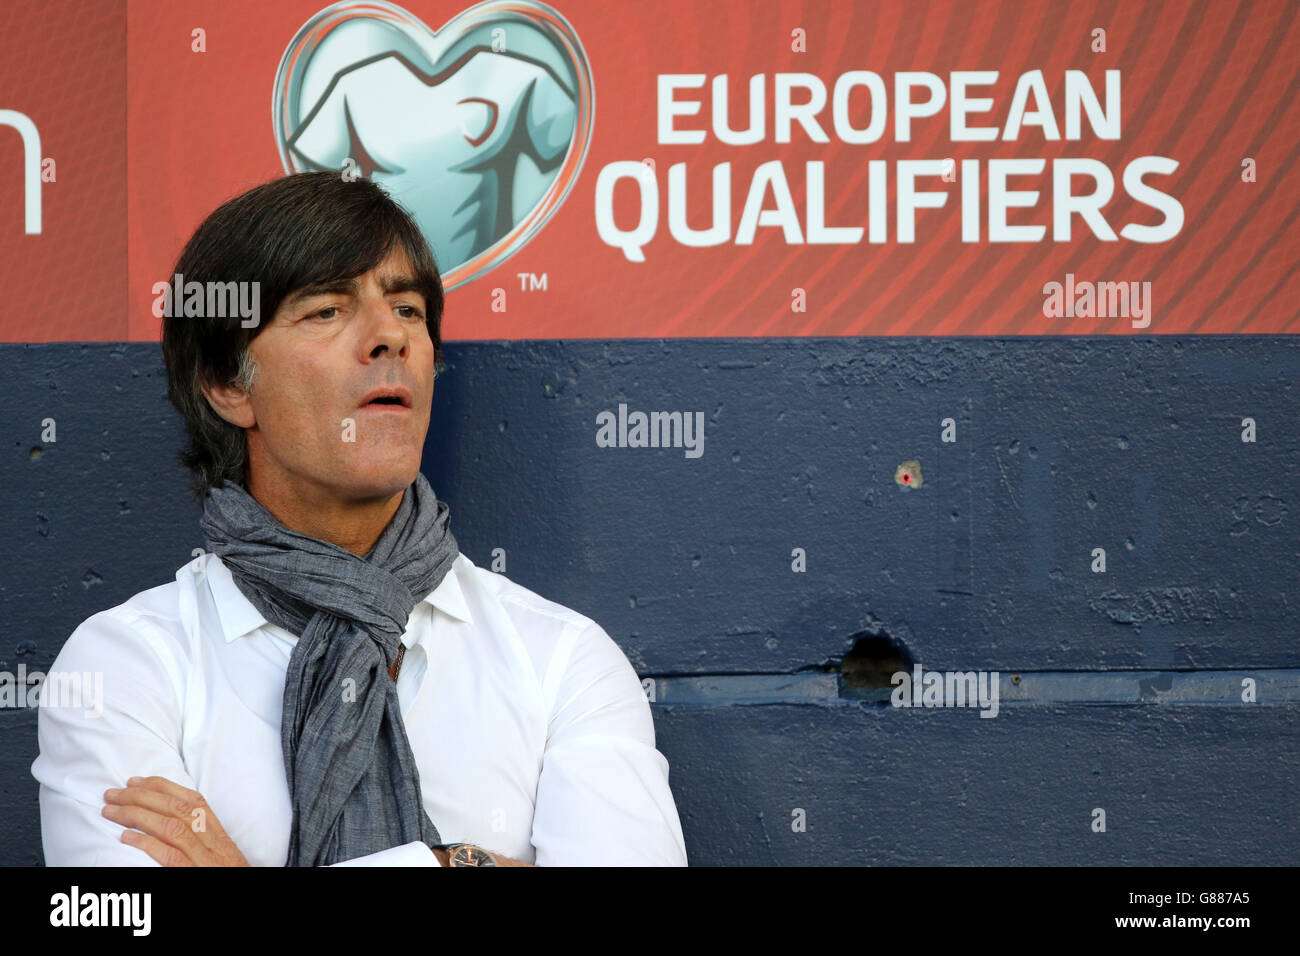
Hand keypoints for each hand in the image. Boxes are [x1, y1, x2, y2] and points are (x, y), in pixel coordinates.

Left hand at [102, 775, 249, 866]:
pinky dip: (147, 843)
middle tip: (113, 793)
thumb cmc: (225, 877)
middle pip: (178, 810)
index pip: (193, 800)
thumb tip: (169, 823)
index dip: (163, 787)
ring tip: (110, 812)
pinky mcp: (193, 874)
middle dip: (142, 797)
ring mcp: (204, 859)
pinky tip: (125, 837)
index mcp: (219, 836)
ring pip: (172, 827)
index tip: (136, 781)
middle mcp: (214, 843)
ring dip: (137, 815)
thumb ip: (202, 839)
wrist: (247, 897)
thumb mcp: (221, 856)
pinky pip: (170, 856)